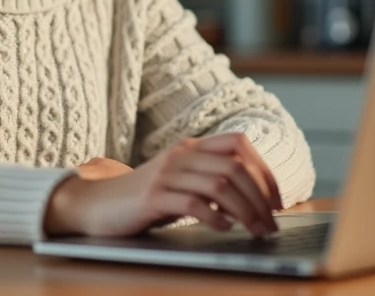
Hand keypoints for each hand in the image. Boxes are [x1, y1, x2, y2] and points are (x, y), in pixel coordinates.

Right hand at [44, 133, 281, 238]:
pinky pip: (191, 202)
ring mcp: (166, 174)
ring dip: (245, 211)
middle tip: (272, 224)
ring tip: (256, 230)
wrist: (96, 204)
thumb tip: (254, 202)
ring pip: (219, 184)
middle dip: (260, 197)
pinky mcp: (152, 197)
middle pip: (235, 167)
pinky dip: (214, 215)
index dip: (264, 169)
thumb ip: (211, 183)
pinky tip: (225, 228)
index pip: (239, 144)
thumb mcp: (181, 183)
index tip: (277, 199)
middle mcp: (181, 154)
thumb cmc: (145, 199)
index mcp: (191, 147)